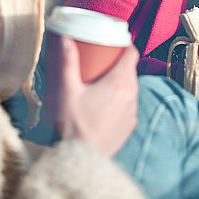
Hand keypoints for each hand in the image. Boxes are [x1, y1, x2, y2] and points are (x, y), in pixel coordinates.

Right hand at [53, 36, 138, 154]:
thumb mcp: (67, 90)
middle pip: (130, 70)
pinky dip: (120, 100)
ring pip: (130, 88)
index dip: (125, 45)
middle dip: (118, 63)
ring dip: (119, 82)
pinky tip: (104, 103)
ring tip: (101, 81)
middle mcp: (131, 96)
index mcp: (119, 83)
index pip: (132, 54)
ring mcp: (132, 112)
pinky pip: (128, 105)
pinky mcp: (130, 125)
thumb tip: (65, 39)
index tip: (113, 42)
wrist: (81, 159)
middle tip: (100, 60)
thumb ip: (67, 62)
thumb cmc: (73, 125)